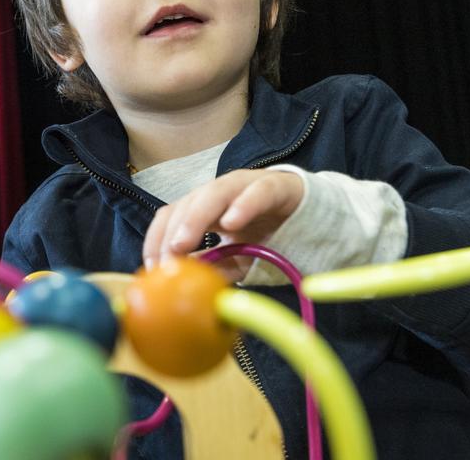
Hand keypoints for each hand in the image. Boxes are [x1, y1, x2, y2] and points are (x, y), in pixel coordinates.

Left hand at [142, 169, 303, 281]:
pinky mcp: (276, 186)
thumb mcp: (238, 261)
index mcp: (207, 208)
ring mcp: (248, 185)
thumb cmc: (272, 237)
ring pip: (215, 192)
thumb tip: (187, 283)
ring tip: (183, 242)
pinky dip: (243, 205)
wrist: (317, 220)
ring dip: (195, 218)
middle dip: (171, 232)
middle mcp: (222, 192)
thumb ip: (215, 268)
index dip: (156, 238)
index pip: (171, 215)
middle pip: (187, 203)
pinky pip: (258, 192)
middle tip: (166, 259)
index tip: (152, 267)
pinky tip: (232, 223)